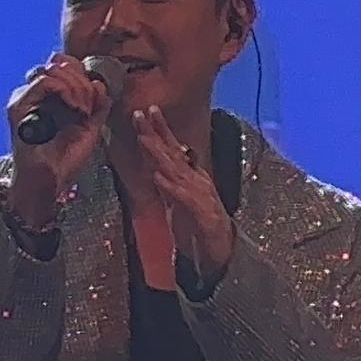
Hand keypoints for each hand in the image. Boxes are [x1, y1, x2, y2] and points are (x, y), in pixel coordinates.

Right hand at [6, 54, 111, 222]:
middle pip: (59, 63)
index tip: (95, 96)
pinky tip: (73, 107)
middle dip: (82, 80)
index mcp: (51, 98)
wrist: (49, 182)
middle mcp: (35, 95)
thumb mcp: (90, 129)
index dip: (84, 73)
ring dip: (75, 85)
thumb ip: (98, 106)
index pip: (65, 66)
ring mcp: (25, 99)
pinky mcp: (18, 106)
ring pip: (52, 69)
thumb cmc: (65, 161)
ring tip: (82, 107)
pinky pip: (43, 82)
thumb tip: (100, 83)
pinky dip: (64, 89)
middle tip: (89, 104)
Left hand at [133, 105, 234, 280]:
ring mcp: (200, 196)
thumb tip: (156, 168)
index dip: (162, 129)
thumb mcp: (180, 201)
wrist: (220, 251)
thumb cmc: (199, 226)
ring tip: (144, 139)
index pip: (174, 149)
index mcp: (191, 177)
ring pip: (177, 172)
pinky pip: (184, 200)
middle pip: (173, 154)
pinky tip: (159, 178)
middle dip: (156, 132)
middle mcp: (196, 181)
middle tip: (140, 113)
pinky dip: (171, 188)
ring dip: (160, 155)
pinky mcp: (202, 215)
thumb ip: (169, 184)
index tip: (148, 109)